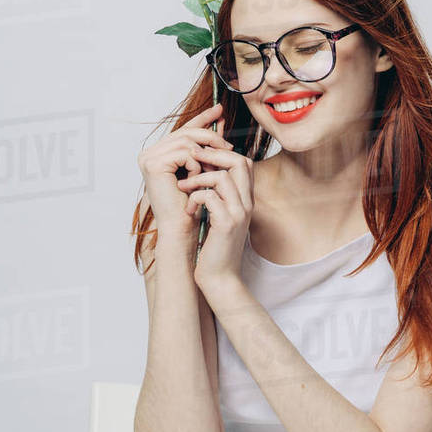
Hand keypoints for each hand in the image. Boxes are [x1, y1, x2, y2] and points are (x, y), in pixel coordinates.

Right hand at [135, 102, 233, 238]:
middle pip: (186, 132)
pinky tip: (196, 179)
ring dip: (204, 155)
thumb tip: (220, 119)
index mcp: (158, 153)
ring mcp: (148, 157)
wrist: (181, 228)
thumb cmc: (192, 204)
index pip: (183, 130)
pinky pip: (184, 152)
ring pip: (187, 140)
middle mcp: (149, 153)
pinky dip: (196, 165)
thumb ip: (207, 145)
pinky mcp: (152, 164)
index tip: (220, 111)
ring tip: (210, 171)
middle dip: (210, 137)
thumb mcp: (203, 168)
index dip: (202, 119)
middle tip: (229, 145)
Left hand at [176, 143, 254, 291]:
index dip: (221, 154)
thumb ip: (218, 197)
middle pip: (239, 161)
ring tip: (184, 188)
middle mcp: (247, 204)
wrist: (220, 278)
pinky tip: (188, 211)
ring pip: (221, 177)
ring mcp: (238, 213)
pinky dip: (194, 199)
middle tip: (191, 160)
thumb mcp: (218, 217)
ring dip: (197, 179)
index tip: (199, 159)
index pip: (243, 162)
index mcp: (246, 200)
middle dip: (212, 156)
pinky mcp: (226, 224)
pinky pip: (209, 197)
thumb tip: (202, 174)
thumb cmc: (215, 248)